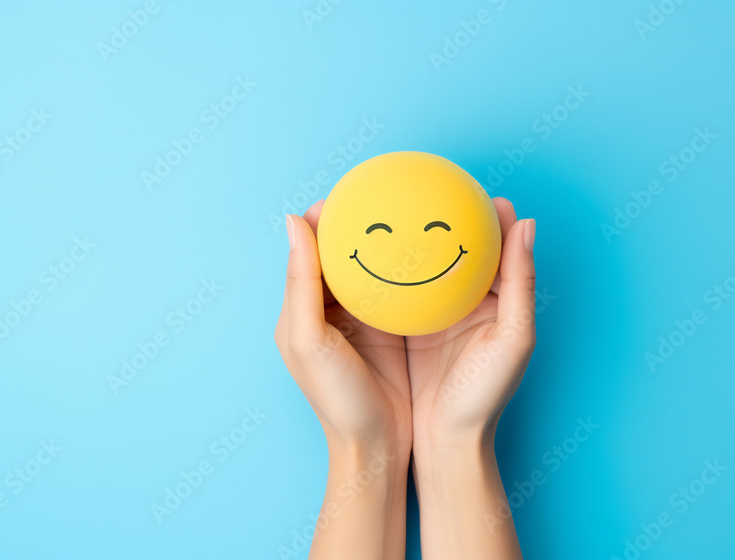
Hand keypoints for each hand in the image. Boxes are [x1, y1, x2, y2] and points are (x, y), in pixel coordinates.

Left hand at [273, 200, 411, 559]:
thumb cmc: (337, 400)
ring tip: (421, 208)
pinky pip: (410, 288)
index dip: (330, 214)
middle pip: (352, 252)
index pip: (314, 245)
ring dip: (399, 241)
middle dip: (370, 222)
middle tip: (392, 189)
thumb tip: (292, 218)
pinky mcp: (400, 331)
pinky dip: (420, 269)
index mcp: (307, 306)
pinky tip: (441, 251)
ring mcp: (370, 319)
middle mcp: (336, 308)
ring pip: (384, 267)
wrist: (378, 450)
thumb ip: (299, 279)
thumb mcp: (308, 338)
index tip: (350, 186)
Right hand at [407, 196, 534, 559]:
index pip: (483, 242)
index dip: (474, 211)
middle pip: (438, 248)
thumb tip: (523, 221)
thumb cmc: (484, 398)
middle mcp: (455, 301)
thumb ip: (521, 281)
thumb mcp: (513, 340)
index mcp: (489, 299)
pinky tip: (357, 252)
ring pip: (407, 266)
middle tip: (406, 185)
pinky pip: (384, 289)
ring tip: (374, 206)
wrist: (445, 446)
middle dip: (424, 217)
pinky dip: (374, 269)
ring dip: (393, 239)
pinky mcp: (395, 328)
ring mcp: (423, 314)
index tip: (461, 182)